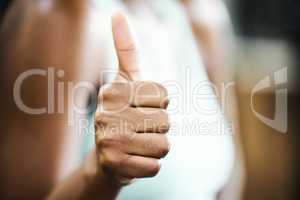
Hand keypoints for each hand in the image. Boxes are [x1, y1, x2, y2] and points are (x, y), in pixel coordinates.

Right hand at [94, 13, 169, 184]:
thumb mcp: (126, 80)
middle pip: (165, 120)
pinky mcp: (115, 167)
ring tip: (137, 145)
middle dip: (159, 126)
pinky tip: (133, 161)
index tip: (143, 106)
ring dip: (156, 146)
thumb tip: (118, 13)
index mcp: (111, 91)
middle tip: (139, 129)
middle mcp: (105, 115)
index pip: (164, 94)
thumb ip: (126, 49)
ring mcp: (109, 142)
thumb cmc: (124, 113)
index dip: (160, 103)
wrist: (107, 158)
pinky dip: (150, 165)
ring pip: (164, 145)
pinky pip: (156, 166)